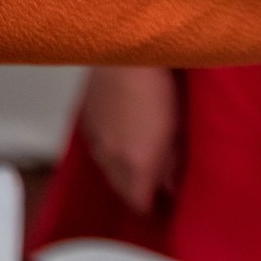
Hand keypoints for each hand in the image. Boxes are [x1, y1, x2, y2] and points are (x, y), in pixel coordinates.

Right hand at [80, 65, 181, 214]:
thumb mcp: (174, 131)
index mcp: (136, 164)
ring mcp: (94, 139)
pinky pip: (95, 147)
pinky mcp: (85, 120)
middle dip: (135, 190)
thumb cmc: (159, 89)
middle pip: (119, 189)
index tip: (164, 204)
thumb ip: (171, 163)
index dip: (151, 207)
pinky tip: (119, 138)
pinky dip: (107, 150)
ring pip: (105, 168)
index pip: (138, 203)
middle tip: (153, 184)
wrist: (125, 53)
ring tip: (136, 161)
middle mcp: (110, 157)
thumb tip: (170, 186)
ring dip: (120, 171)